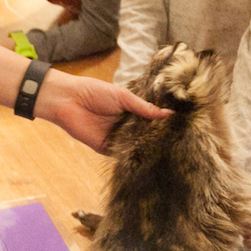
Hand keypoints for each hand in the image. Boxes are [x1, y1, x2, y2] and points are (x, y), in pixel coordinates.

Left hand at [32, 70, 169, 150]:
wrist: (68, 100)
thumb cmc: (95, 92)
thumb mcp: (123, 97)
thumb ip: (144, 108)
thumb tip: (168, 114)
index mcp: (130, 110)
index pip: (150, 119)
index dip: (163, 123)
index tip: (181, 127)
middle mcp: (125, 125)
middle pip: (145, 134)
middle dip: (158, 138)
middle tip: (180, 143)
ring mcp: (116, 138)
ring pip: (136, 146)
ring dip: (147, 149)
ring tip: (168, 153)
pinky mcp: (106, 149)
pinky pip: (122, 155)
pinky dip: (132, 157)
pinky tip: (147, 158)